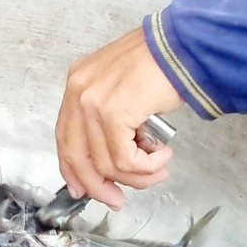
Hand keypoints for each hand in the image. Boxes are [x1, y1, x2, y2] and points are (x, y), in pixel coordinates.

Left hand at [56, 26, 179, 209]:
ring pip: (105, 163)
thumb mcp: (123, 89)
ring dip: (137, 175)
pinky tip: (163, 155)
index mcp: (78, 83)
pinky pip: (124, 158)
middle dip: (98, 186)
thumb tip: (113, 161)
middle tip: (117, 200)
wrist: (182, 47)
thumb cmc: (161, 64)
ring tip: (159, 167)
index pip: (65, 137)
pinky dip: (146, 166)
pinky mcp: (113, 112)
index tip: (83, 189)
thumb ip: (112, 120)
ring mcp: (92, 101)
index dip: (73, 170)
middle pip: (77, 156)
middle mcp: (79, 90)